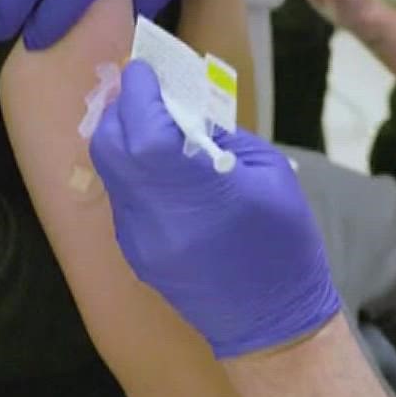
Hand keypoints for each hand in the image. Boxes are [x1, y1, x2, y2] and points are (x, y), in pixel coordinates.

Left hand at [90, 60, 342, 357]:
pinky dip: (131, 170)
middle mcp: (156, 215)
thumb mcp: (270, 174)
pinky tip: (158, 166)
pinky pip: (122, 196)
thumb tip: (185, 112)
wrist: (271, 326)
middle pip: (111, 145)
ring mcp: (139, 238)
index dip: (138, 92)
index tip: (144, 70)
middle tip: (140, 89)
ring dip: (123, 138)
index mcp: (199, 191)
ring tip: (148, 121)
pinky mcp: (135, 254)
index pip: (145, 127)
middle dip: (121, 109)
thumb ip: (221, 139)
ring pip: (110, 171)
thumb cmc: (285, 245)